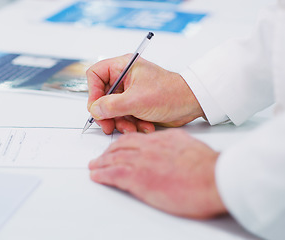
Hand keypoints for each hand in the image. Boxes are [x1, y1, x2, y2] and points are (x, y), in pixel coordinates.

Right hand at [86, 55, 204, 134]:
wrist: (191, 104)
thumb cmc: (171, 93)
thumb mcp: (136, 100)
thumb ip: (111, 106)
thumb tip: (95, 110)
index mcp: (123, 67)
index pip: (95, 75)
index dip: (93, 92)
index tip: (96, 108)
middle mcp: (125, 78)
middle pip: (102, 96)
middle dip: (107, 114)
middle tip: (108, 125)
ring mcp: (131, 92)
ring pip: (113, 109)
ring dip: (121, 122)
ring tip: (132, 128)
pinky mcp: (137, 105)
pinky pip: (125, 116)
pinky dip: (132, 124)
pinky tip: (144, 126)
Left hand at [89, 129, 226, 218]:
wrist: (213, 179)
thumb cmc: (208, 168)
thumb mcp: (191, 148)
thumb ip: (177, 147)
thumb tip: (173, 151)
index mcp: (162, 140)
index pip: (136, 138)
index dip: (124, 143)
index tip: (119, 147)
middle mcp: (149, 147)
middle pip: (121, 146)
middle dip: (109, 151)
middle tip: (102, 156)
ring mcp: (142, 162)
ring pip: (114, 158)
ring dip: (101, 162)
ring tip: (95, 165)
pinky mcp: (138, 178)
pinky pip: (113, 174)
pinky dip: (102, 174)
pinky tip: (96, 176)